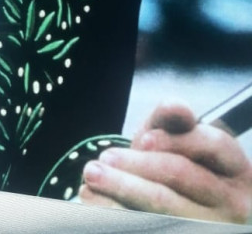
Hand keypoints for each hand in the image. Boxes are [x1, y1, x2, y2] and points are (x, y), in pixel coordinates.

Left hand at [79, 100, 251, 222]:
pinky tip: (97, 201)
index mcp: (236, 168)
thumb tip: (176, 107)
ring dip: (123, 188)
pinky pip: (154, 224)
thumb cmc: (179, 168)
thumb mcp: (176, 141)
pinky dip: (119, 211)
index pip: (211, 144)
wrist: (182, 213)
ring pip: (165, 206)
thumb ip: (171, 120)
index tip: (142, 139)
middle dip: (138, 163)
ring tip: (92, 177)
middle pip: (182, 174)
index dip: (175, 139)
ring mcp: (215, 226)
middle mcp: (233, 201)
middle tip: (103, 158)